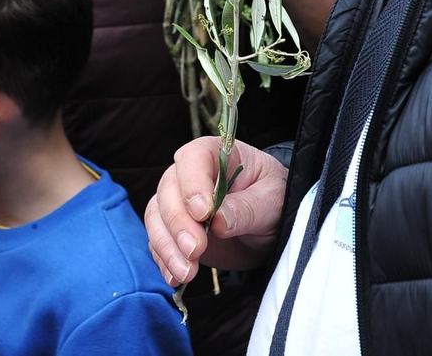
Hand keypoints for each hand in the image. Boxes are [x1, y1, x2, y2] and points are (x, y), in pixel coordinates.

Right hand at [145, 137, 285, 286]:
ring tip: (186, 272)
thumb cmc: (274, 201)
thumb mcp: (271, 200)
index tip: (203, 213)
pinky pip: (158, 242)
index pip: (192, 159)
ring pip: (157, 218)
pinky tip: (176, 277)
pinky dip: (165, 260)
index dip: (192, 184)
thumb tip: (219, 220)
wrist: (271, 228)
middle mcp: (189, 176)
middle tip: (195, 249)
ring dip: (167, 246)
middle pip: (168, 191)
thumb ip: (247, 208)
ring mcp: (179, 204)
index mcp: (214, 155)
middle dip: (178, 224)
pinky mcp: (175, 232)